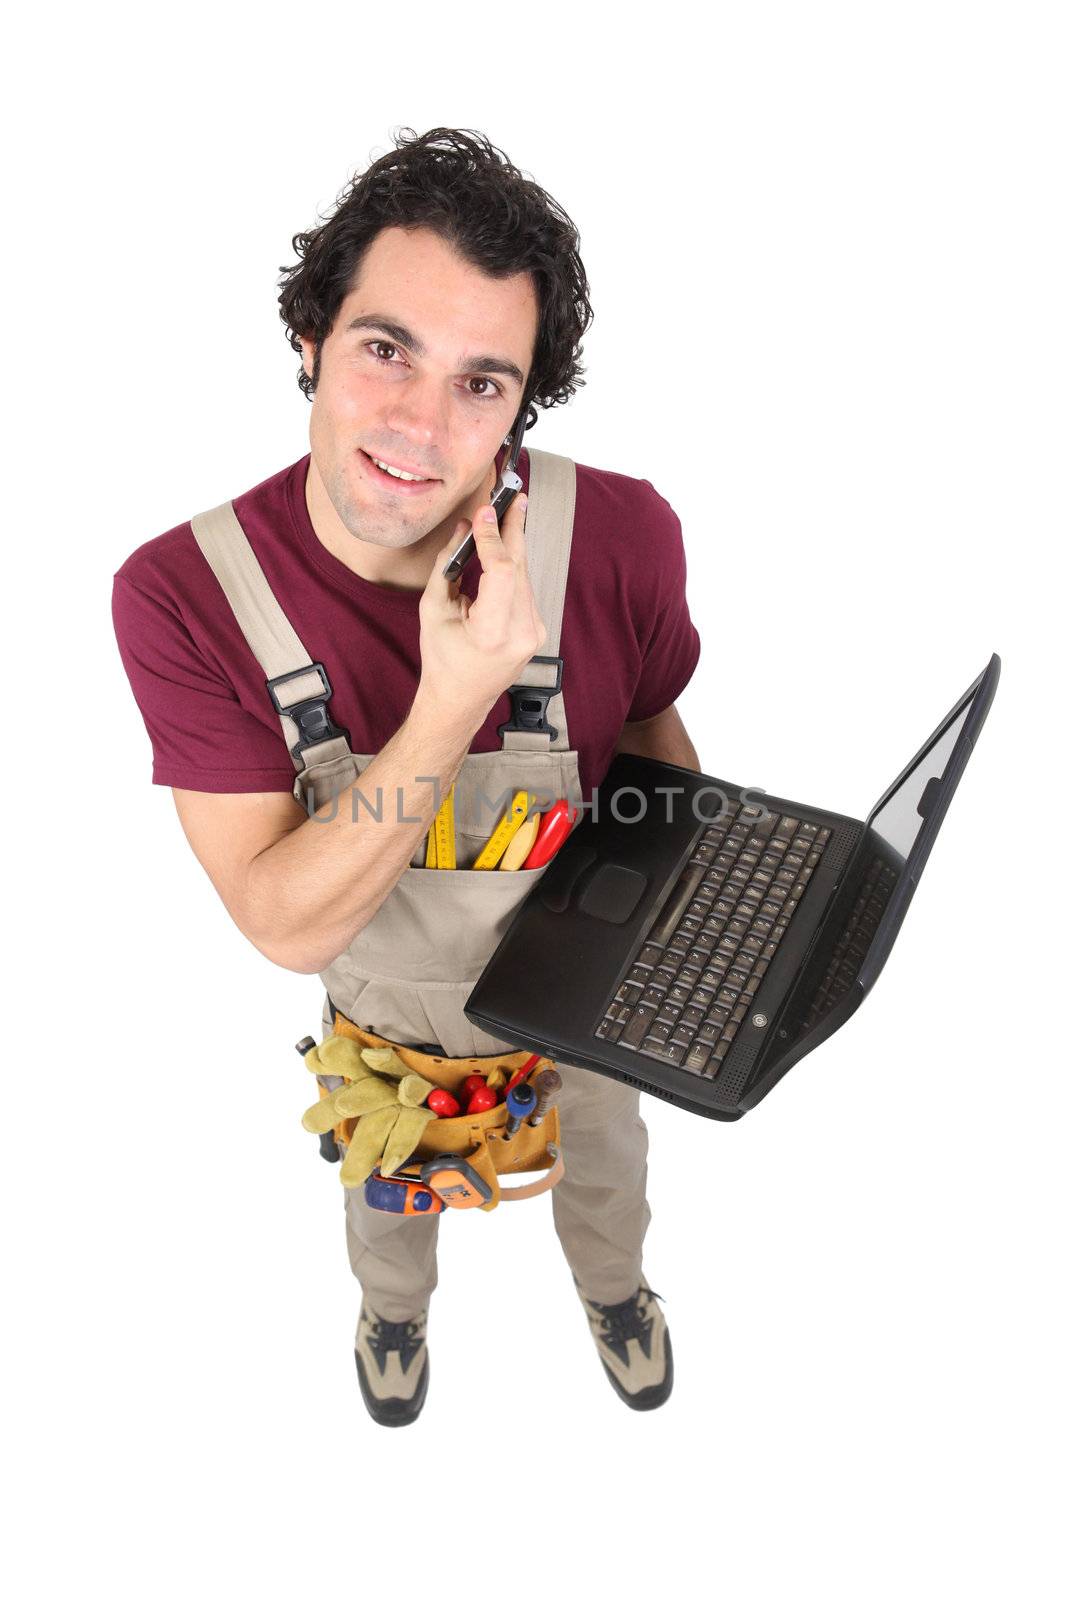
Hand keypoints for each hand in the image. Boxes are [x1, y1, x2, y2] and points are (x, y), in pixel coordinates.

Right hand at [417, 491, 546, 724]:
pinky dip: (513, 567)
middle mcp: (520, 633)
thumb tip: (464, 527)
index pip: (500, 572)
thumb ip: (447, 567)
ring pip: (524, 575)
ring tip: (511, 511)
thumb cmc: (442, 658)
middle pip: (520, 568)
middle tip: (515, 494)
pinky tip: (507, 548)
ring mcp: (534, 633)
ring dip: (513, 545)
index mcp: (491, 633)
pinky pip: (525, 588)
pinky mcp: (538, 630)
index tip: (484, 512)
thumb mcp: (433, 611)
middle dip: (515, 528)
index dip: (493, 538)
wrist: (461, 698)